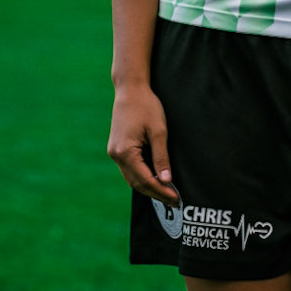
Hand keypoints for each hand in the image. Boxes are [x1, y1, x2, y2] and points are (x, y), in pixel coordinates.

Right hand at [107, 85, 177, 201]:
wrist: (130, 90)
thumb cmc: (146, 107)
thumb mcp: (159, 132)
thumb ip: (161, 157)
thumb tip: (166, 179)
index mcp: (125, 152)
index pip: (145, 180)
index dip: (161, 190)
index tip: (176, 198)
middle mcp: (116, 155)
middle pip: (136, 183)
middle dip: (155, 193)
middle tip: (174, 200)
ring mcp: (114, 153)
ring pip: (131, 178)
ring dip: (148, 187)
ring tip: (166, 193)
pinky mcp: (116, 149)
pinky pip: (129, 170)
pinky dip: (141, 177)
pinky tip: (154, 180)